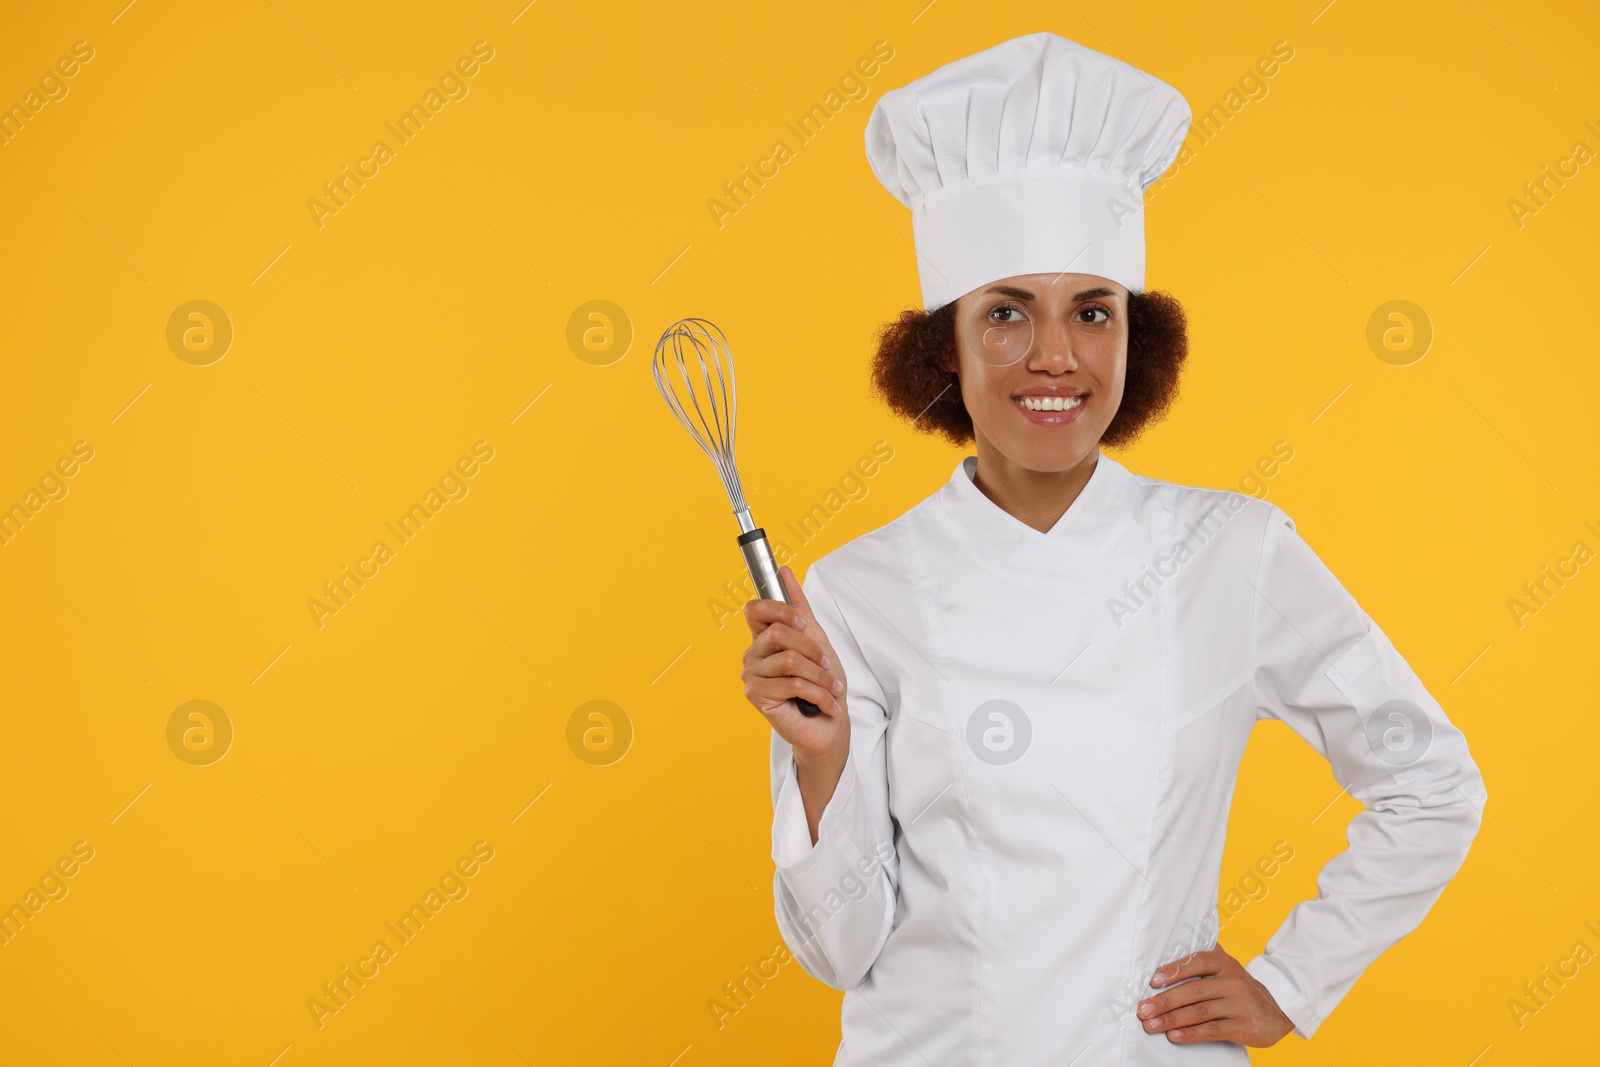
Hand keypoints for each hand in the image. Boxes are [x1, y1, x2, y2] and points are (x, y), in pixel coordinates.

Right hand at [741, 565, 850, 764]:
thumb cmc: (823, 685)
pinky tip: (827, 704)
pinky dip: (819, 693)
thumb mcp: (817, 641)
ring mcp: (751, 675)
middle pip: (779, 632)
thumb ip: (800, 608)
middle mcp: (752, 654)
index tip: (802, 623)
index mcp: (763, 638)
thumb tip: (784, 571)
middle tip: (827, 666)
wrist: (829, 726)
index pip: (756, 609)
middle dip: (813, 650)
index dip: (780, 609)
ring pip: (790, 660)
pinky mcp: (756, 696)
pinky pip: (793, 683)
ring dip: (821, 676)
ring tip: (832, 688)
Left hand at [1136, 945, 1292, 1046]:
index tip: (1153, 981)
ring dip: (1172, 1019)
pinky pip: (1213, 1030)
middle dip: (1164, 1001)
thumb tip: (1164, 955)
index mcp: (1223, 963)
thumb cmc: (1240, 988)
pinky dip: (1191, 1033)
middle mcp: (1232, 981)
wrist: (1277, 1011)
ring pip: (1199, 1012)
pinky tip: (1174, 1035)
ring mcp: (1239, 1004)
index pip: (1196, 962)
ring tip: (1151, 1025)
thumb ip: (1202, 960)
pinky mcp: (1243, 1026)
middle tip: (1143, 1009)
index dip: (1173, 970)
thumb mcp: (1226, 968)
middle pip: (1193, 990)